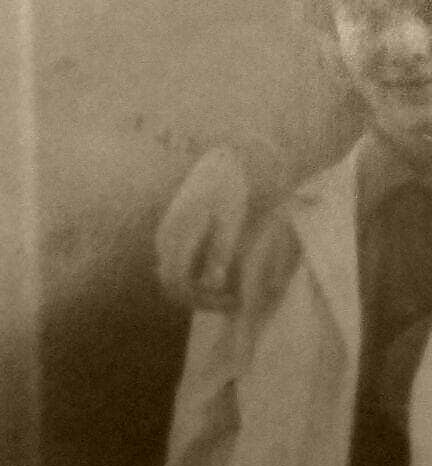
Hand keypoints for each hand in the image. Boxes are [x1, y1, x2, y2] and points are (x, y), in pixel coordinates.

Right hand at [155, 145, 251, 310]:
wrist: (221, 162)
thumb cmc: (229, 189)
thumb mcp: (230, 220)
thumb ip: (219, 251)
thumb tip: (212, 284)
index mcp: (177, 236)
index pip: (178, 283)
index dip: (202, 300)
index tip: (230, 302)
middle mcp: (165, 240)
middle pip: (172, 284)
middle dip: (199, 299)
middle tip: (231, 302)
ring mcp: (165, 237)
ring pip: (172, 276)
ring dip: (195, 290)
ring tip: (228, 293)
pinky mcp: (171, 234)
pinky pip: (175, 265)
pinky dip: (193, 277)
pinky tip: (219, 276)